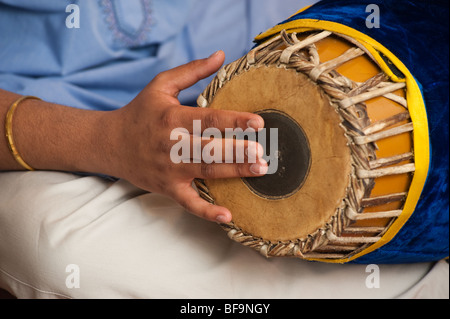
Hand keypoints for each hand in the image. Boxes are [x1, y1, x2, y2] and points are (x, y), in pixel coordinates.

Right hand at [110, 51, 266, 222]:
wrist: (110, 143)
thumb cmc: (140, 112)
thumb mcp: (161, 85)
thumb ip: (192, 71)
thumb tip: (221, 55)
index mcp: (172, 117)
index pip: (209, 119)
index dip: (234, 121)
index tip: (259, 122)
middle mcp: (172, 144)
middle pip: (210, 148)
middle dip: (238, 151)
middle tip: (263, 153)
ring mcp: (170, 170)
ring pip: (206, 172)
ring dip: (234, 172)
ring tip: (259, 170)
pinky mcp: (168, 189)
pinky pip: (189, 203)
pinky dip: (207, 212)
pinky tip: (228, 216)